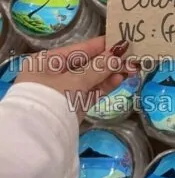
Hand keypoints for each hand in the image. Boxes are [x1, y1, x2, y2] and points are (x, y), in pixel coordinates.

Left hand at [16, 37, 132, 122]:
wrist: (39, 137)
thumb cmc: (51, 99)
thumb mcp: (75, 80)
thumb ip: (98, 67)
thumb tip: (116, 55)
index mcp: (47, 61)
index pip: (79, 49)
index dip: (101, 45)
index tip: (121, 40)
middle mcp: (55, 74)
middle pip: (87, 64)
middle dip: (109, 61)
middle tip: (132, 56)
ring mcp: (65, 91)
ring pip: (91, 79)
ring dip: (110, 73)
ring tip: (131, 68)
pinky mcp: (73, 106)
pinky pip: (91, 92)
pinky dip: (105, 86)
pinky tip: (120, 79)